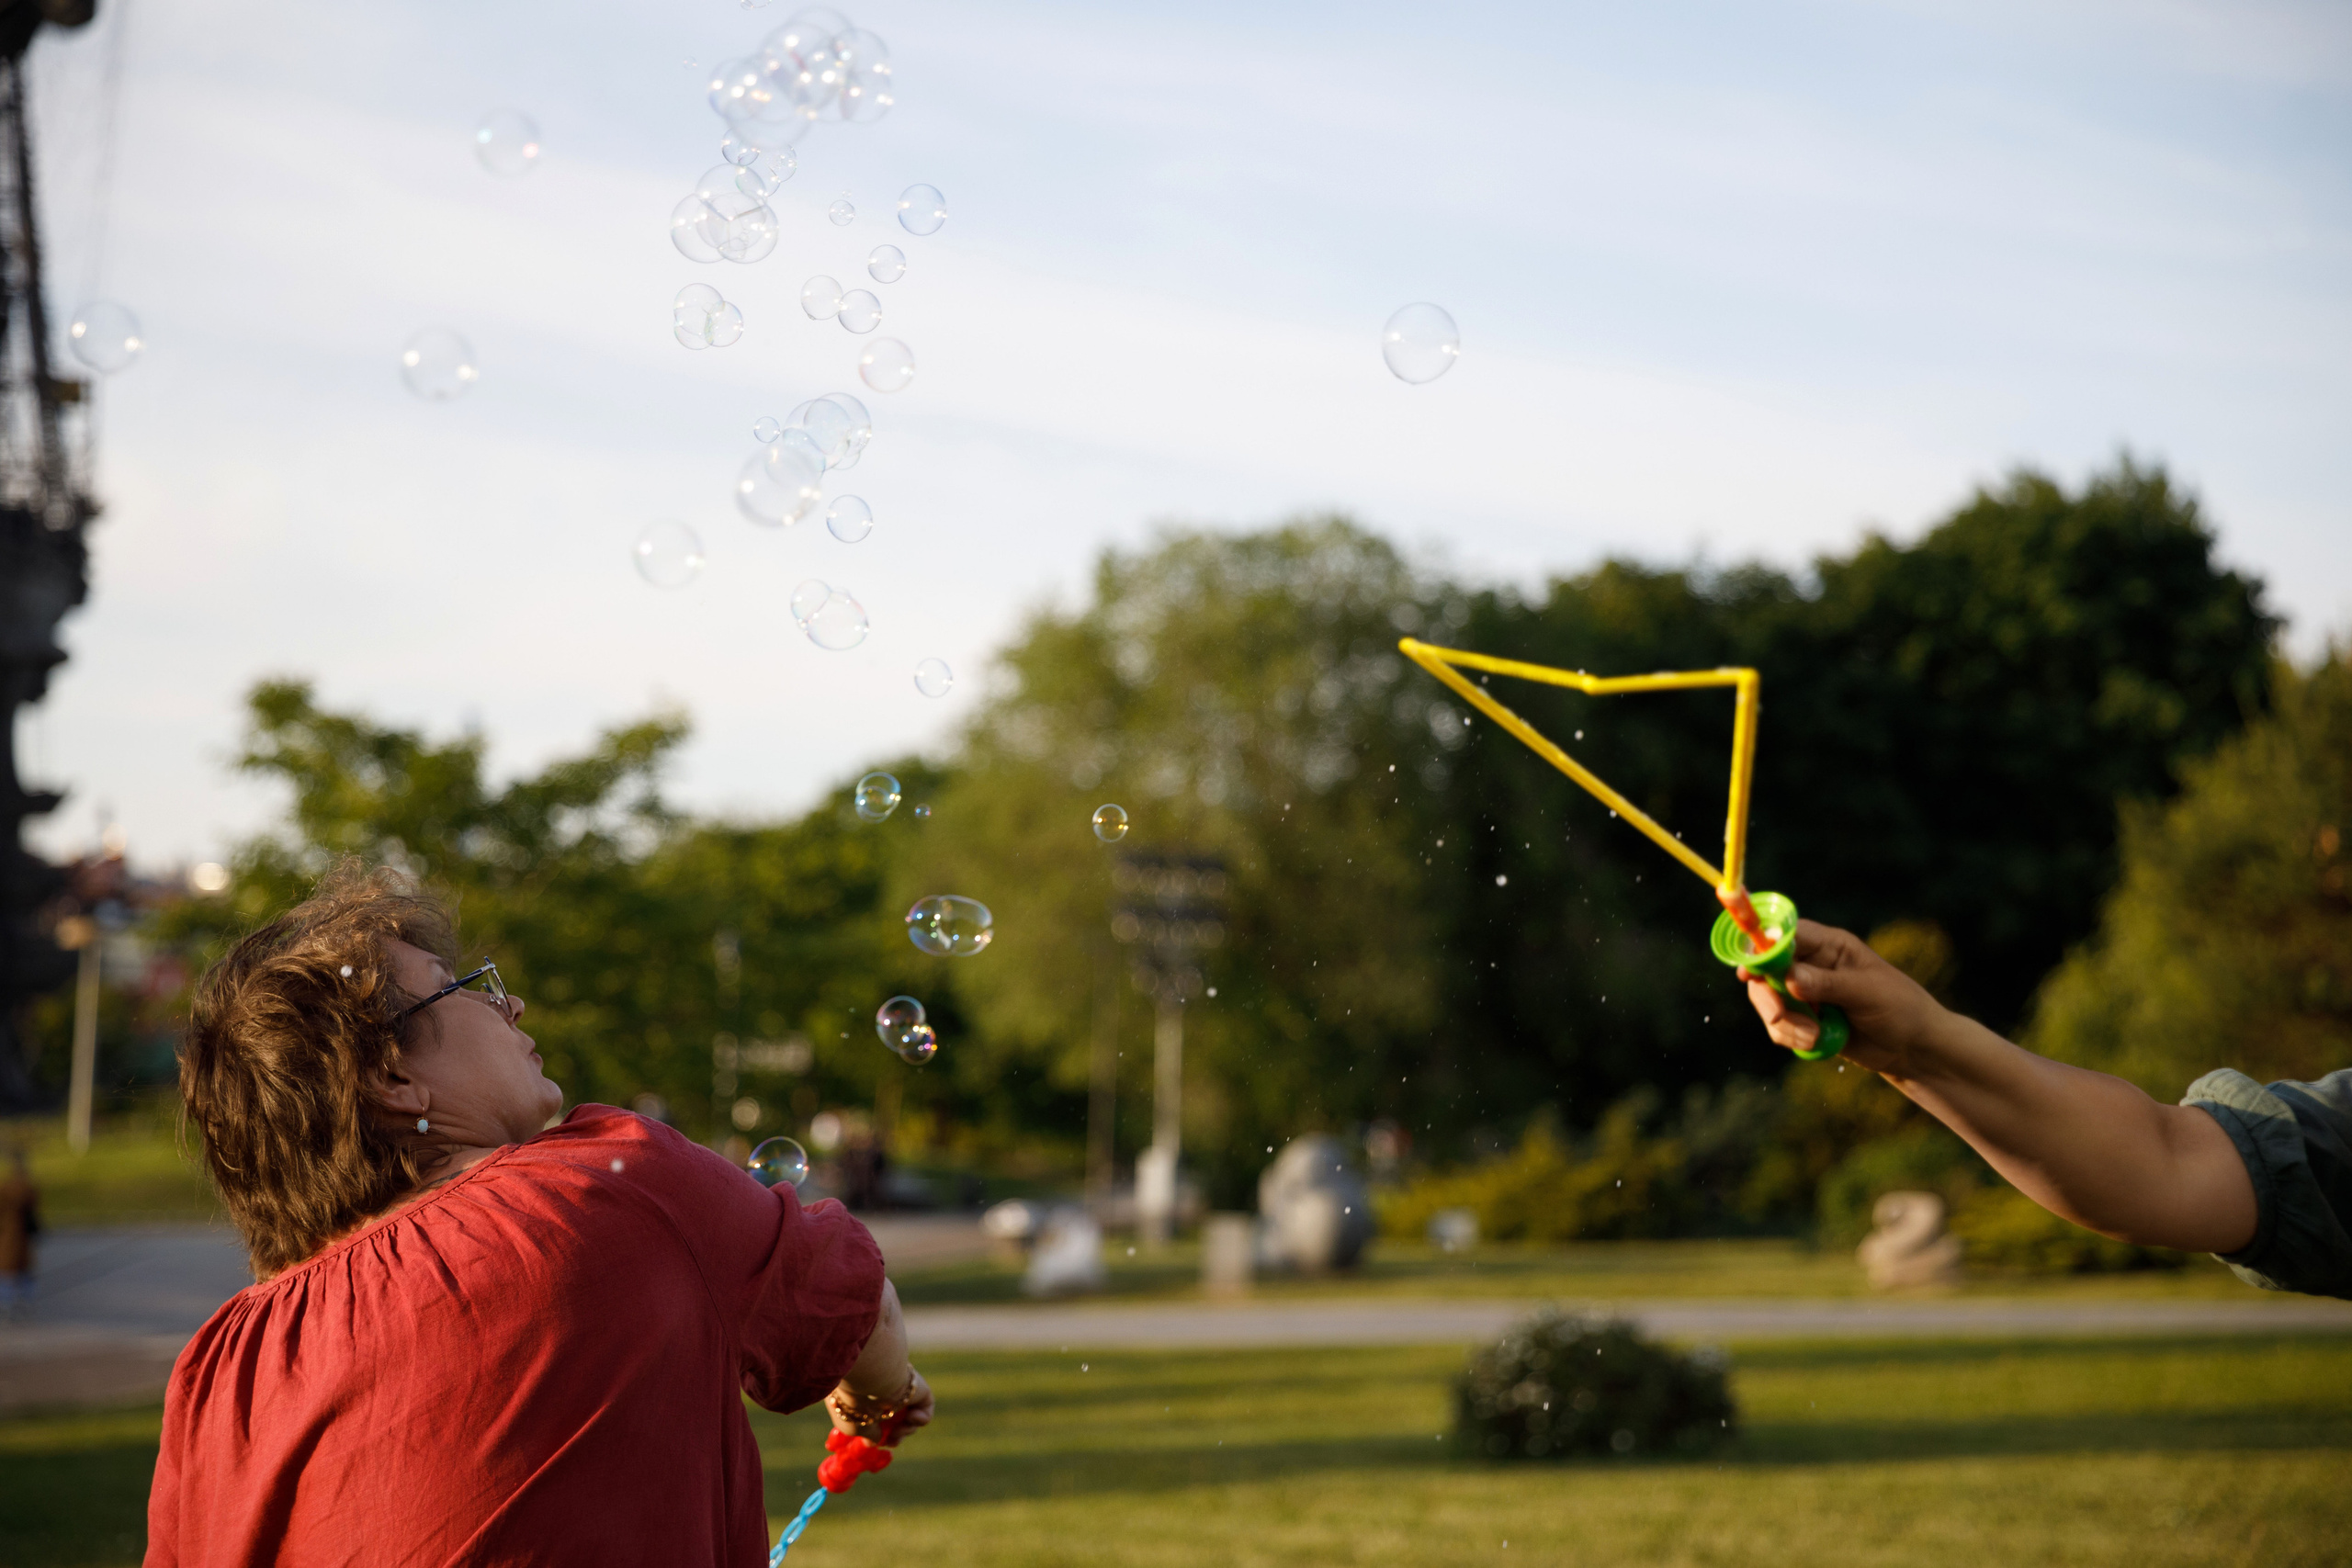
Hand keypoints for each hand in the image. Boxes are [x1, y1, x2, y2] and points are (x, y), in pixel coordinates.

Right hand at [825, 1368, 933, 1446]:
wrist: (871, 1380)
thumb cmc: (856, 1403)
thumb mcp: (854, 1425)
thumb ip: (867, 1435)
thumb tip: (874, 1441)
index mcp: (868, 1396)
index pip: (879, 1417)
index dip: (882, 1434)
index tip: (880, 1443)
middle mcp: (886, 1391)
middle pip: (897, 1419)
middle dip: (897, 1435)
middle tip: (893, 1441)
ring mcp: (903, 1389)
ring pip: (910, 1417)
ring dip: (906, 1430)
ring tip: (897, 1429)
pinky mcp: (919, 1388)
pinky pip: (926, 1407)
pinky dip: (921, 1419)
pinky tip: (910, 1416)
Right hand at [1738, 919, 1940, 1071]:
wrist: (1913, 1048)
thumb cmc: (1900, 1009)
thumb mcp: (1867, 992)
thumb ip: (1827, 984)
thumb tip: (1789, 978)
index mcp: (1829, 946)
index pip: (1786, 934)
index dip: (1762, 946)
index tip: (1750, 970)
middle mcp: (1811, 964)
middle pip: (1766, 969)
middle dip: (1768, 996)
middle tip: (1778, 1017)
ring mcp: (1804, 992)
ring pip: (1768, 1000)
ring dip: (1785, 1023)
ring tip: (1814, 1037)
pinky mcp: (1803, 1019)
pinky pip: (1777, 1025)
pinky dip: (1789, 1037)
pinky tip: (1815, 1043)